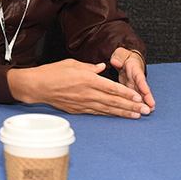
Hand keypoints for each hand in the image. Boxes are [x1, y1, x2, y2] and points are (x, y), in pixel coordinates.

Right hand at [8, 58, 152, 118]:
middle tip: (145, 110)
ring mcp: (82, 103)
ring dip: (123, 113)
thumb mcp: (70, 63)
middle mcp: (86, 93)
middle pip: (113, 100)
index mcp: (86, 79)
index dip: (126, 93)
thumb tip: (102, 67)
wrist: (36, 86)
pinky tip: (117, 116)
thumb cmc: (51, 72)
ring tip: (136, 116)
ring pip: (107, 109)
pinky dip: (108, 115)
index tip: (138, 97)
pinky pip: (96, 113)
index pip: (111, 87)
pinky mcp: (77, 109)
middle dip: (131, 106)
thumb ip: (89, 67)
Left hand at [110, 47, 155, 111]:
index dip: (142, 84)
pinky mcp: (130, 88)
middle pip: (142, 88)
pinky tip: (138, 111)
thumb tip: (115, 62)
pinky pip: (134, 96)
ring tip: (148, 111)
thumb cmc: (123, 56)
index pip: (139, 76)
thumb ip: (118, 57)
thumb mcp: (120, 53)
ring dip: (144, 102)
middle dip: (147, 97)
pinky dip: (136, 103)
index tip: (146, 91)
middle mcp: (136, 78)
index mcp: (134, 68)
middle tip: (151, 106)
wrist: (126, 59)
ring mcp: (134, 84)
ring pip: (140, 94)